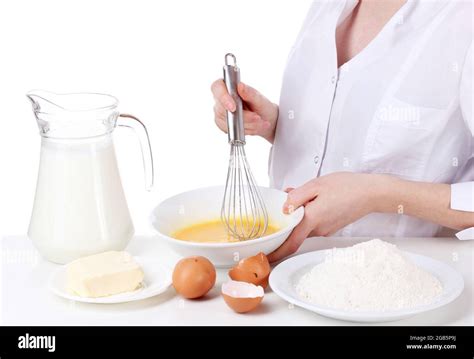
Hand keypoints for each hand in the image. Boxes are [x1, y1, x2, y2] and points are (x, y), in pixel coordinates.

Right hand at [211, 79, 277, 142]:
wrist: (265, 118)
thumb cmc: (260, 105)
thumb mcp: (259, 98)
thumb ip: (249, 93)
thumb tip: (240, 86)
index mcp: (227, 86)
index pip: (217, 88)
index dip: (223, 97)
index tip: (233, 107)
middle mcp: (220, 99)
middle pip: (223, 109)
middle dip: (243, 116)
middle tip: (257, 117)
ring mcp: (220, 113)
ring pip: (228, 122)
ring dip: (247, 124)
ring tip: (259, 122)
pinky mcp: (222, 124)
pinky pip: (231, 130)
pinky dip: (245, 130)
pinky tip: (253, 126)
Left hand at [268, 172, 384, 261]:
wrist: (371, 193)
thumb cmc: (346, 187)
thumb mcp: (316, 185)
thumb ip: (296, 197)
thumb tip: (283, 208)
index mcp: (311, 219)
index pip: (290, 243)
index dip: (276, 253)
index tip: (265, 256)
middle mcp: (318, 229)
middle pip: (294, 230)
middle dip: (286, 220)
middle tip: (285, 200)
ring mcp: (326, 230)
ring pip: (304, 225)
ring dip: (298, 215)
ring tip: (301, 193)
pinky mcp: (331, 227)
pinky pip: (314, 223)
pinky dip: (309, 214)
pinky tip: (314, 198)